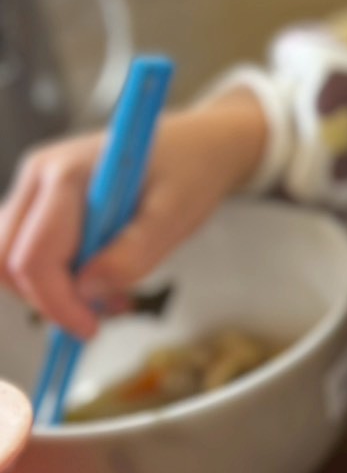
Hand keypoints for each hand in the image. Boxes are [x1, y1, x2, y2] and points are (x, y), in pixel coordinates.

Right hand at [0, 88, 267, 337]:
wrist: (201, 143)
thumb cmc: (192, 172)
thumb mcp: (177, 215)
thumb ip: (134, 254)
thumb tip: (86, 292)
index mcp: (68, 173)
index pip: (33, 256)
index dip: (56, 303)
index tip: (90, 330)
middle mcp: (39, 176)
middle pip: (5, 261)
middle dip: (48, 300)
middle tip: (102, 316)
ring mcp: (35, 187)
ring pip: (8, 259)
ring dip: (50, 291)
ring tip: (112, 297)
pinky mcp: (41, 202)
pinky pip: (27, 250)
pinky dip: (55, 277)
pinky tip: (101, 280)